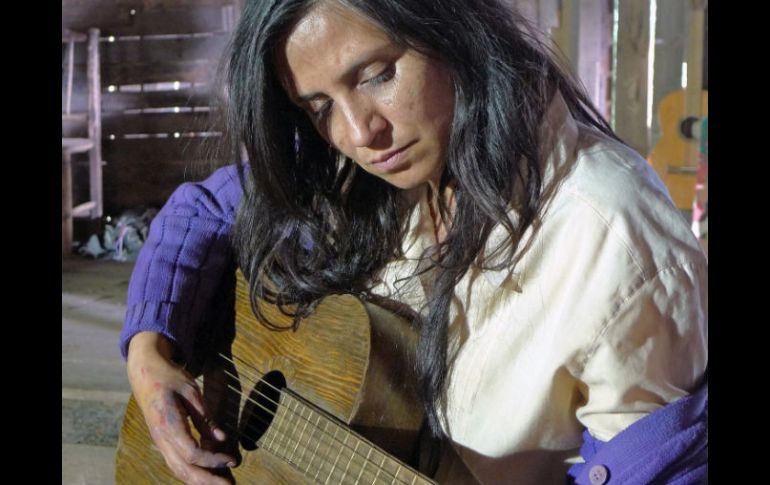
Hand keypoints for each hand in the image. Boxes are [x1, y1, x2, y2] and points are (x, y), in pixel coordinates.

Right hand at [127, 332, 235, 483]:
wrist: (144, 372)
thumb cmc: (169, 377)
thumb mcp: (191, 391)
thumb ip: (205, 417)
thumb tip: (221, 439)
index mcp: (168, 423)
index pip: (192, 452)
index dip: (213, 460)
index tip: (232, 460)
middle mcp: (160, 437)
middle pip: (183, 468)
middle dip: (206, 480)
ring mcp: (158, 441)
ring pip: (177, 469)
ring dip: (199, 480)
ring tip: (220, 483)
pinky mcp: (161, 440)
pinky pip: (175, 462)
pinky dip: (191, 471)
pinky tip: (206, 473)